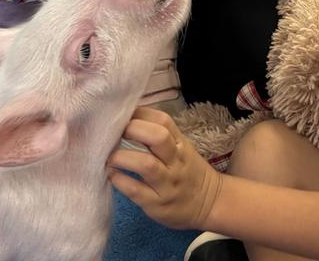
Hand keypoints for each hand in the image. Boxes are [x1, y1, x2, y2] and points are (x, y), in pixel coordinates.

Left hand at [108, 107, 222, 229]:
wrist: (209, 204)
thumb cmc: (188, 172)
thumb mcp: (182, 149)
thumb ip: (160, 136)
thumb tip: (128, 120)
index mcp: (181, 144)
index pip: (163, 121)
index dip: (140, 114)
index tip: (122, 116)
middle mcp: (176, 161)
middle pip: (158, 138)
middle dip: (132, 130)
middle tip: (113, 134)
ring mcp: (167, 183)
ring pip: (146, 165)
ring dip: (122, 157)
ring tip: (109, 157)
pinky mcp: (156, 204)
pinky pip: (136, 190)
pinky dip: (120, 180)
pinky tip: (112, 175)